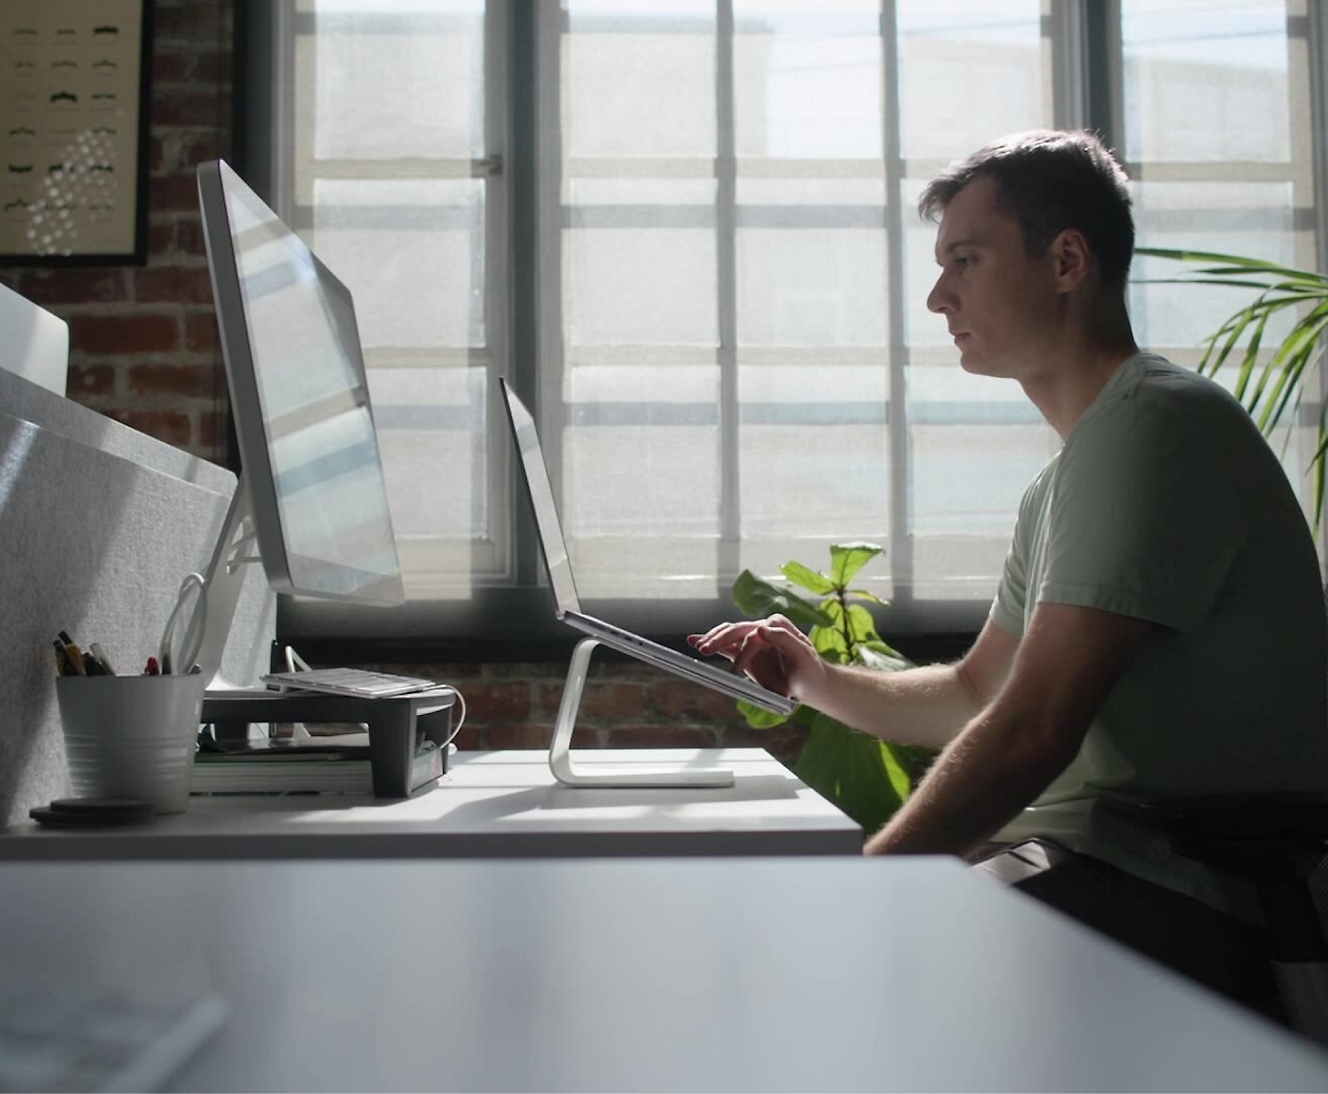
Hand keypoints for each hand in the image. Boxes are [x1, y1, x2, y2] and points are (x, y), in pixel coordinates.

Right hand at [687, 614, 826, 704]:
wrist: (809, 684)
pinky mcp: (744, 654)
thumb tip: (759, 627)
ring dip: (712, 640)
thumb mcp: (804, 655)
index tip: (736, 670)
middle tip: (706, 649)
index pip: (755, 634)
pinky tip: (693, 640)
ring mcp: (751, 641)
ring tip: (699, 648)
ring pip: (728, 635)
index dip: (745, 650)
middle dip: (720, 639)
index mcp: (777, 626)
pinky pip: (725, 647)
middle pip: (737, 630)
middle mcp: (762, 629)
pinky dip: (709, 642)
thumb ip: (784, 639)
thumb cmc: (809, 670)